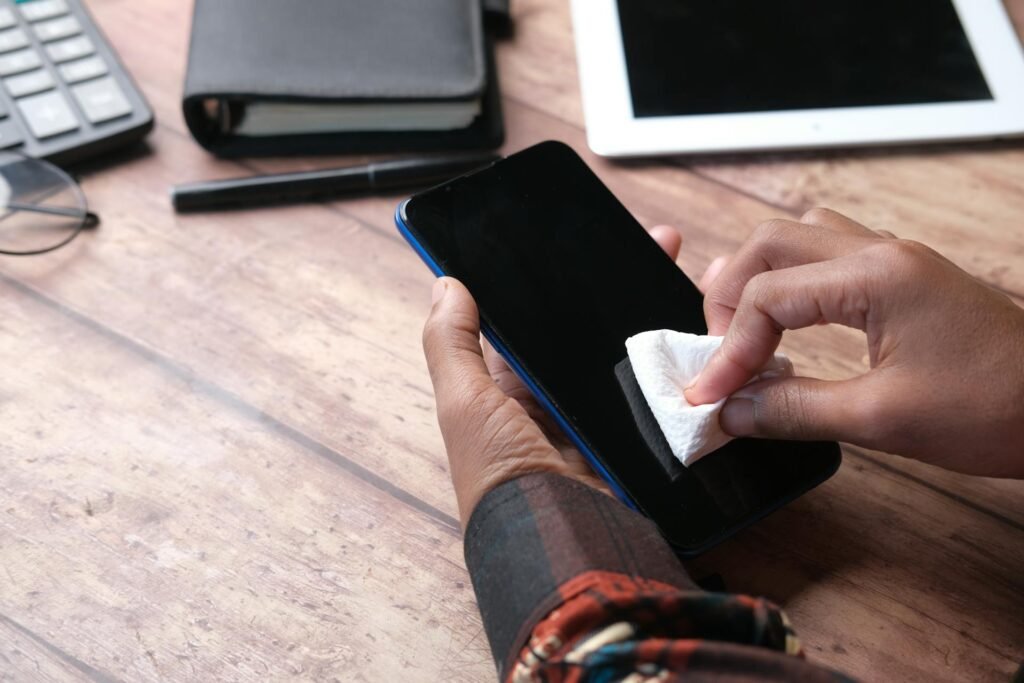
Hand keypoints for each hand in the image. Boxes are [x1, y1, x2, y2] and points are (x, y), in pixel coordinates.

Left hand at [422, 227, 686, 525]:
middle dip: (617, 289)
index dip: (552, 283)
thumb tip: (444, 282)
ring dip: (657, 314)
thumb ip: (451, 343)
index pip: (534, 323)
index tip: (578, 236)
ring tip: (683, 264)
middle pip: (589, 333)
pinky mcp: (643, 432)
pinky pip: (664, 387)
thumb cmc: (501, 472)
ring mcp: (604, 415)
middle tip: (654, 241)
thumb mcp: (463, 402)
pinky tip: (705, 318)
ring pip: (632, 353)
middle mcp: (559, 400)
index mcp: (512, 390)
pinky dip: (683, 358)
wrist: (560, 536)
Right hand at [684, 209, 1023, 478]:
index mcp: (877, 275)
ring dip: (760, 281)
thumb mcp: (882, 419)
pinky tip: (790, 324)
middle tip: (721, 353)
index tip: (714, 394)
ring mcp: (896, 261)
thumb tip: (735, 411)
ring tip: (744, 333)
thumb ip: (795, 410)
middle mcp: (882, 253)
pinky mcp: (906, 279)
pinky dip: (794, 287)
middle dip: (731, 297)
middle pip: (771, 243)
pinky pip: (830, 259)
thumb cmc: (999, 406)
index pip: (768, 295)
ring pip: (801, 240)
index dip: (729, 348)